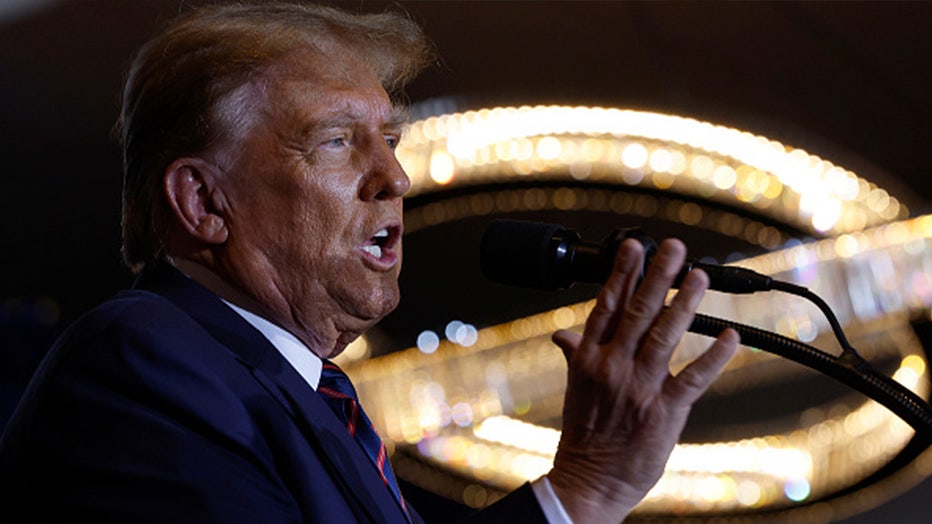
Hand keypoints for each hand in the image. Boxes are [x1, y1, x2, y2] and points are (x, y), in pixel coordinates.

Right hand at [546, 238, 738, 522]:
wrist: (589, 480)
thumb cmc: (585, 434)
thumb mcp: (575, 389)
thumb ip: (576, 355)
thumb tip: (562, 335)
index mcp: (589, 358)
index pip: (607, 306)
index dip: (622, 274)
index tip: (635, 247)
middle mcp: (612, 368)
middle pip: (637, 312)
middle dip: (658, 276)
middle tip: (676, 248)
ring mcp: (638, 389)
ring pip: (665, 336)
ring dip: (685, 304)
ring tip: (699, 276)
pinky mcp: (663, 411)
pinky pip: (694, 378)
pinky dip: (714, 356)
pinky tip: (730, 335)